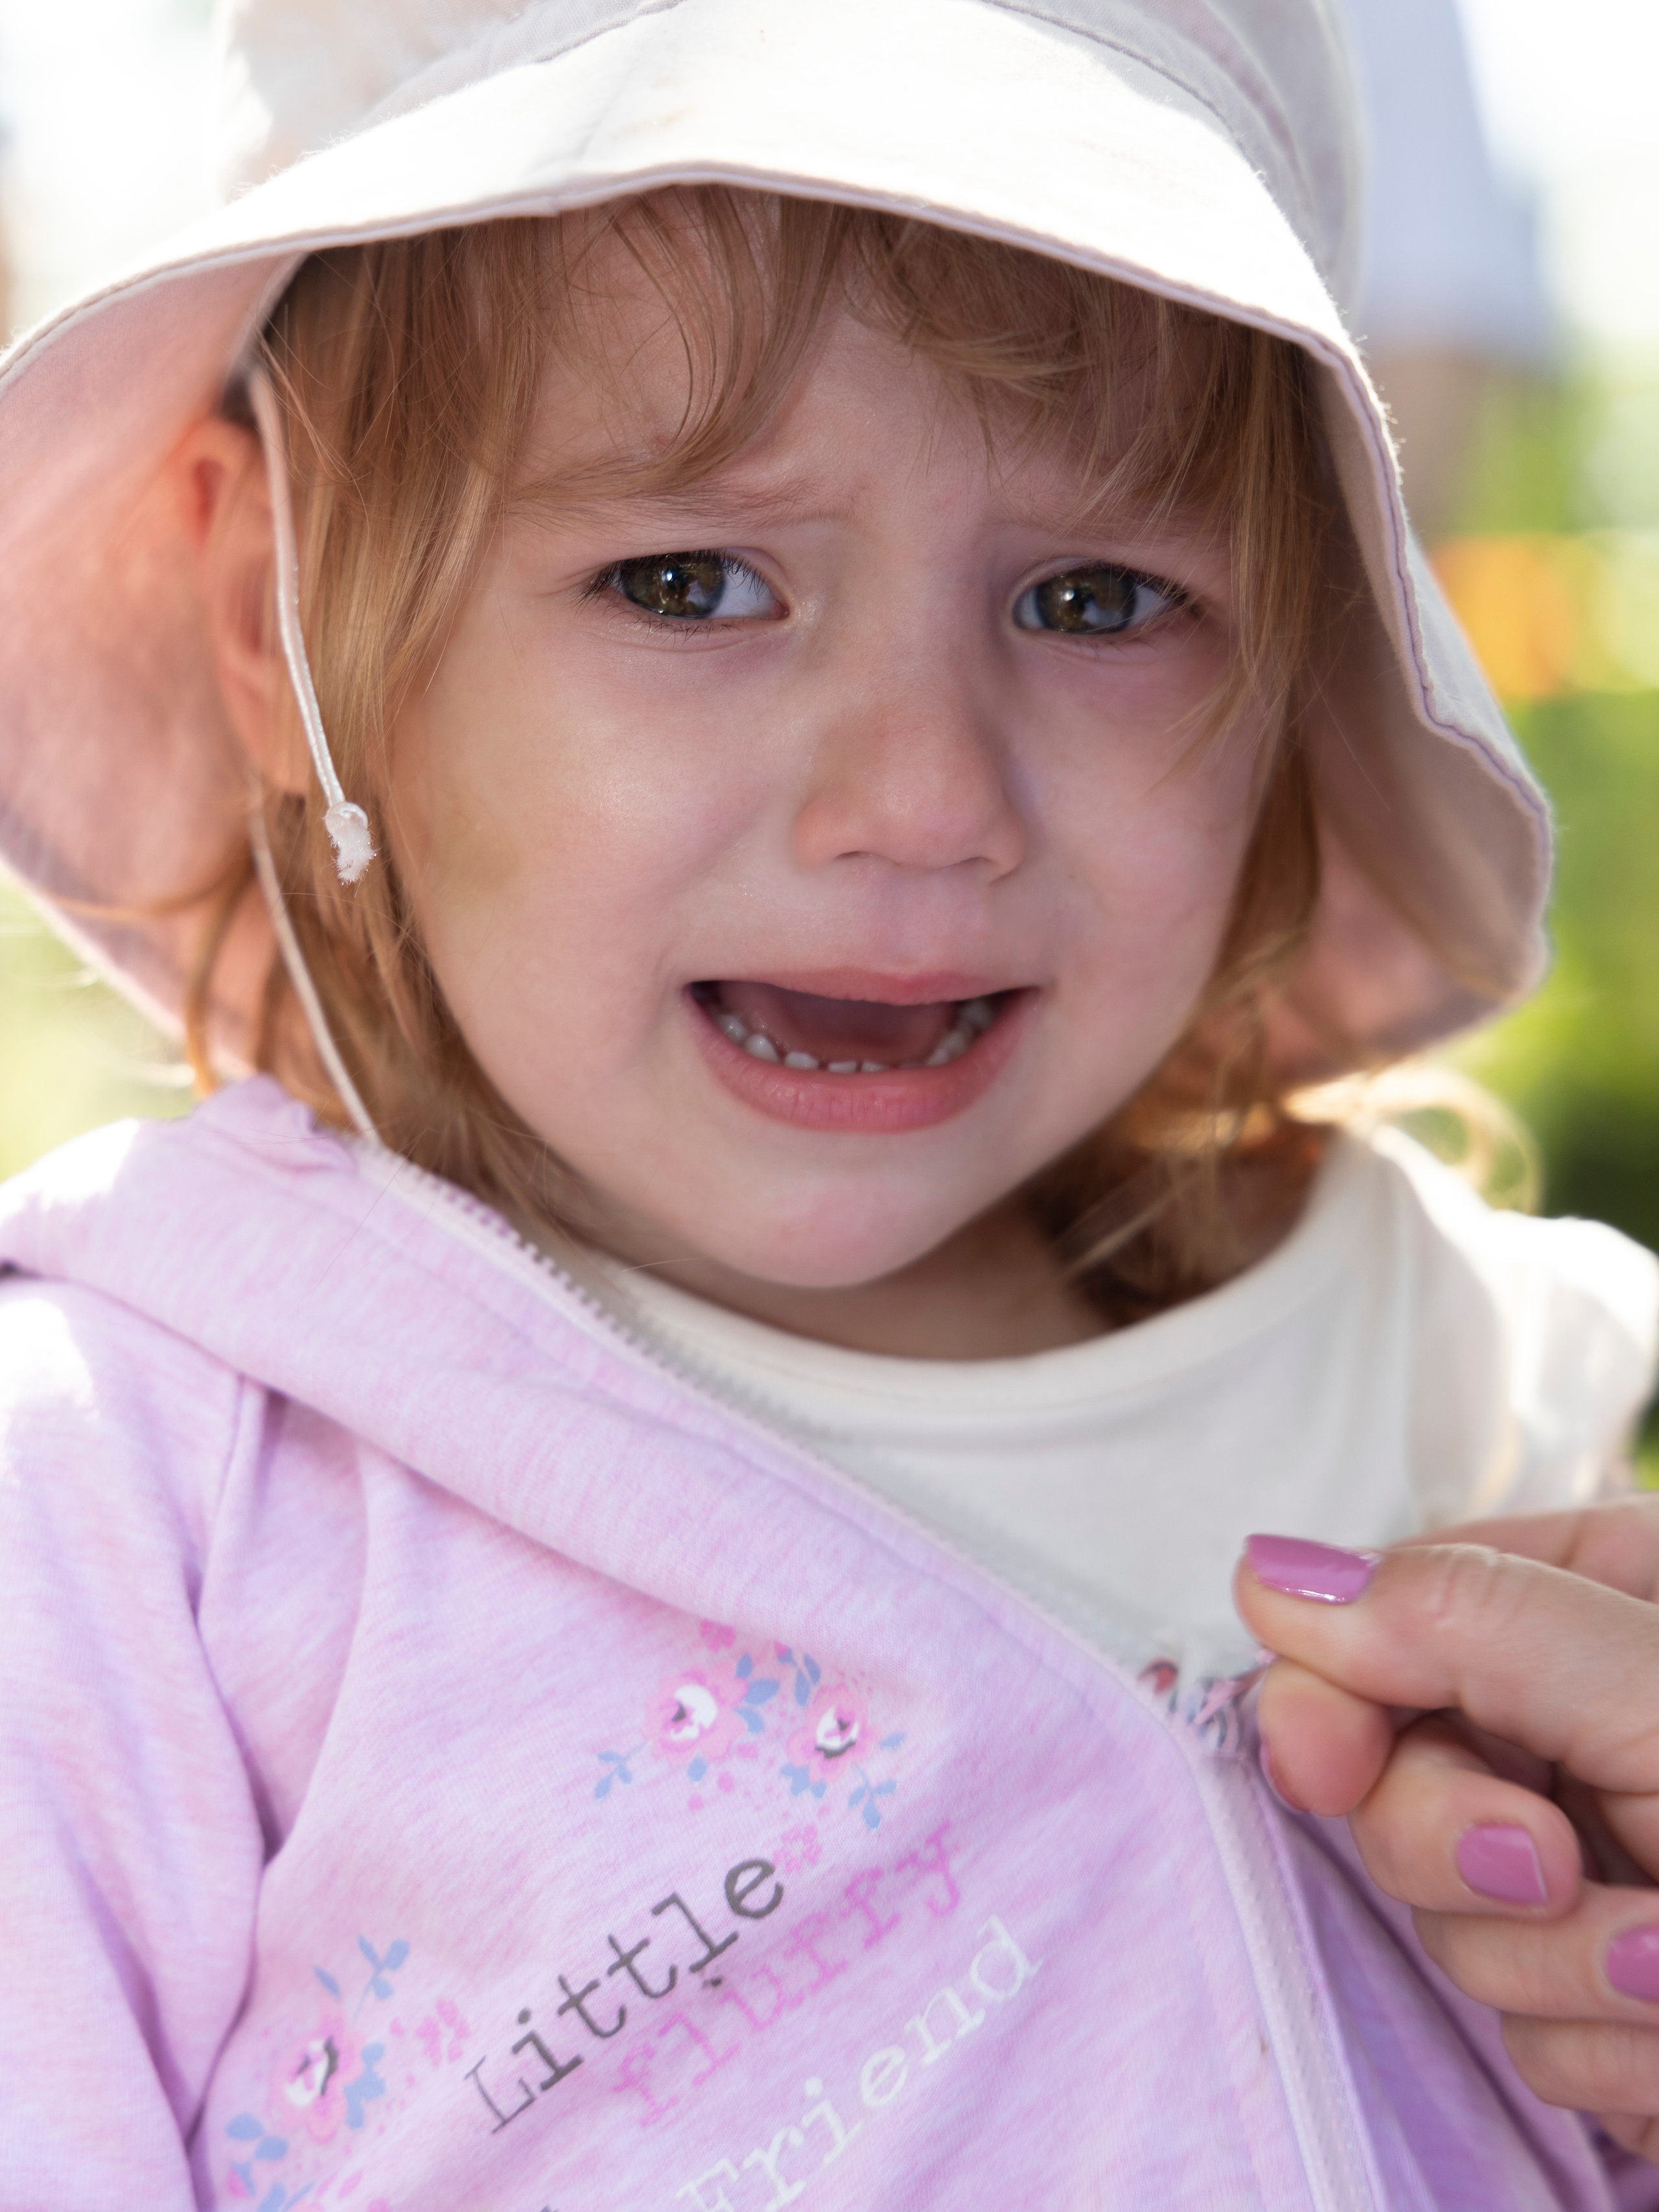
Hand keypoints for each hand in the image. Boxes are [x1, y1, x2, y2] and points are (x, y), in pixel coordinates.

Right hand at [1233, 1502, 1658, 2158]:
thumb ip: (1465, 1624)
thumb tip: (1266, 1573)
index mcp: (1600, 1600)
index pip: (1383, 1616)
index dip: (1333, 1695)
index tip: (1328, 1763)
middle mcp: (1583, 1726)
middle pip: (1395, 1778)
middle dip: (1464, 1848)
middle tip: (1559, 1871)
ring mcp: (1600, 1867)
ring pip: (1455, 1924)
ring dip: (1564, 1975)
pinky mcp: (1619, 2001)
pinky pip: (1527, 2037)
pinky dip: (1611, 2058)